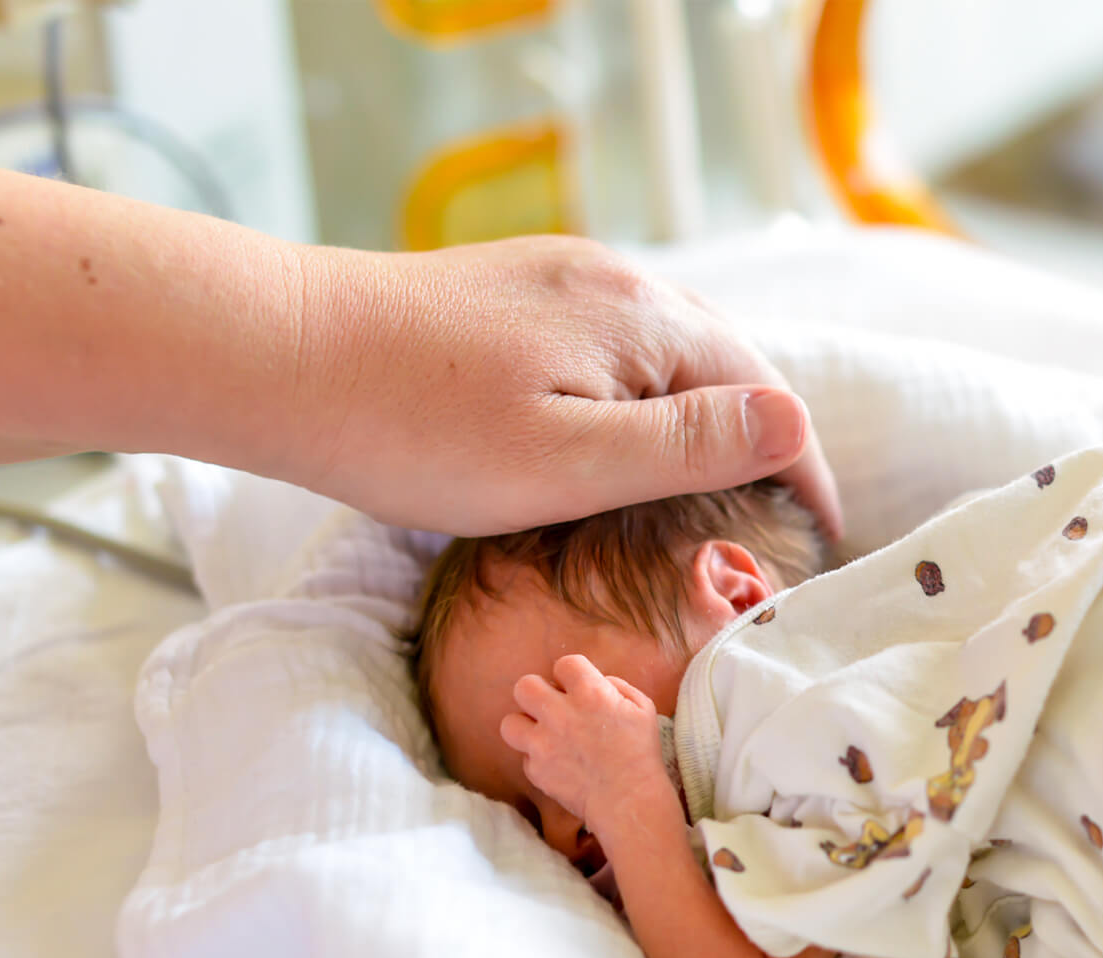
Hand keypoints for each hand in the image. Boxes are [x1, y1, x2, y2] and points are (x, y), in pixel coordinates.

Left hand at [302, 236, 842, 537]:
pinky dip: (634, 395)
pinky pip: (604, 346)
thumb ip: (684, 445)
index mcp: (641, 320)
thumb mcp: (566, 460)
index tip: (820, 532)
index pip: (761, 390)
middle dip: (755, 438)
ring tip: (707, 485)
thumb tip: (795, 423)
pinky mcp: (509, 295)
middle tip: (771, 517)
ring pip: (658, 353)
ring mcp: (555, 280)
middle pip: (719, 363)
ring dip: (696, 415)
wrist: (282, 356)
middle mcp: (611, 281)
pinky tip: (615, 432)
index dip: (801, 466)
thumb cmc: (416, 428)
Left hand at [499, 654, 673, 835]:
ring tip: (542, 735)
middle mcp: (560, 713)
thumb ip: (616, 686)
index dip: (569, 675)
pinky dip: (538, 760)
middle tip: (551, 707)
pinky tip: (557, 764)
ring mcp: (544, 743)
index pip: (563, 664)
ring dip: (525, 727)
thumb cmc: (640, 753)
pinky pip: (525, 757)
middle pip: (524, 686)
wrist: (629, 799)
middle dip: (537, 693)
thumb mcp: (642, 707)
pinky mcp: (536, 769)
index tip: (576, 688)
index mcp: (589, 693)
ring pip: (510, 723)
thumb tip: (597, 682)